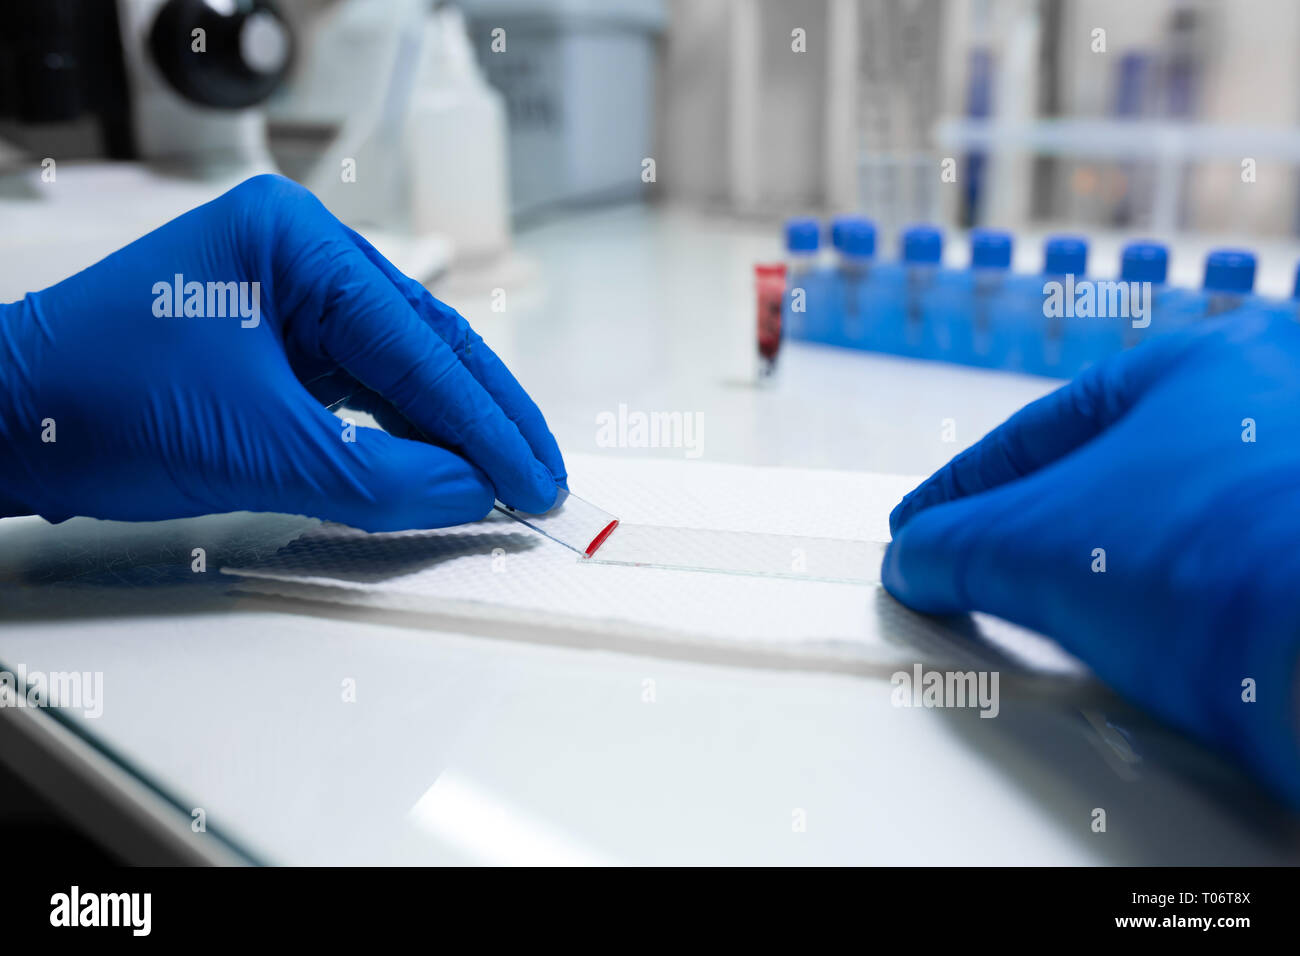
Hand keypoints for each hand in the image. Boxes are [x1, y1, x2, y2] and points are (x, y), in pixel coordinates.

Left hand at [0, 175, 564, 531]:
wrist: (4, 421)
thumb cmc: (99, 404)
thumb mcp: (258, 449)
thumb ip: (382, 478)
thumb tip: (473, 492)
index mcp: (297, 242)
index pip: (420, 344)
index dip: (486, 422)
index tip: (533, 479)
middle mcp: (303, 254)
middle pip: (428, 344)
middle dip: (487, 418)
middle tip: (542, 478)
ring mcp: (292, 295)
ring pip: (403, 367)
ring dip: (455, 427)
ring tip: (511, 477)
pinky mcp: (282, 339)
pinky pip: (366, 387)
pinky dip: (408, 431)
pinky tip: (448, 463)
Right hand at [883, 308, 1299, 805]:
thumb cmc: (1218, 565)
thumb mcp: (1035, 548)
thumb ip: (952, 544)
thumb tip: (915, 558)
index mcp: (1217, 359)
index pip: (1046, 430)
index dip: (962, 489)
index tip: (919, 531)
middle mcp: (1288, 405)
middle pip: (1116, 474)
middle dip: (1037, 525)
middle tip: (977, 568)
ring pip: (1175, 529)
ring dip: (1104, 572)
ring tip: (1056, 617)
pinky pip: (1228, 579)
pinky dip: (1173, 609)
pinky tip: (1147, 647)